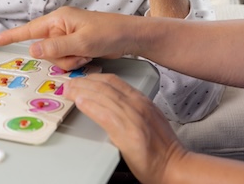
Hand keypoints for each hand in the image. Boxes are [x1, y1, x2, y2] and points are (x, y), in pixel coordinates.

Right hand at [0, 6, 140, 70]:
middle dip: (60, 57)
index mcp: (58, 19)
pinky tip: (89, 56)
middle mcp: (60, 27)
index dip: (11, 36)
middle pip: (45, 50)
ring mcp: (67, 37)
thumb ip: (55, 47)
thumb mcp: (81, 42)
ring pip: (56, 58)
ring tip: (87, 54)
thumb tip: (32, 49)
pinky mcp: (75, 46)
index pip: (29, 29)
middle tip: (79, 53)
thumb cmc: (109, 33)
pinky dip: (77, 62)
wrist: (129, 36)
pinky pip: (67, 60)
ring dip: (71, 61)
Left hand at [64, 74, 186, 183]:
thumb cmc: (163, 147)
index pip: (114, 81)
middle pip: (105, 86)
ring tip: (68, 91)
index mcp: (142, 100)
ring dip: (81, 91)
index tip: (81, 79)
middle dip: (83, 82)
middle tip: (68, 83)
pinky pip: (105, 114)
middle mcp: (137, 104)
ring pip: (102, 96)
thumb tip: (115, 103)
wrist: (175, 165)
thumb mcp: (150, 117)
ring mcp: (132, 117)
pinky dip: (91, 106)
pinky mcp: (127, 132)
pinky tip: (80, 102)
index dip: (94, 77)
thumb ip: (134, 107)